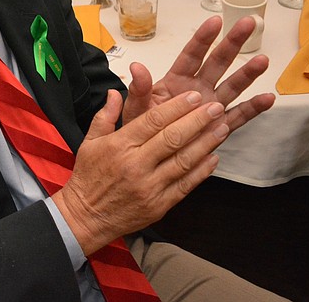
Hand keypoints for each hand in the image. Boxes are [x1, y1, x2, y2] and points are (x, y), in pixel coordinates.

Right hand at [55, 88, 228, 254]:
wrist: (86, 216)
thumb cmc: (89, 176)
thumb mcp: (89, 142)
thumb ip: (105, 115)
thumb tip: (114, 92)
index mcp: (119, 145)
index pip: (153, 120)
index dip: (176, 107)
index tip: (194, 97)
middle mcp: (136, 164)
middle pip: (172, 138)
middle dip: (197, 120)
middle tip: (215, 107)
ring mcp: (149, 186)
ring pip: (184, 161)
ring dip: (206, 143)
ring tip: (222, 128)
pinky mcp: (159, 205)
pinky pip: (186, 185)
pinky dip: (202, 171)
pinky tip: (214, 157)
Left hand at [122, 15, 274, 133]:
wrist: (149, 156)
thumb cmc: (140, 129)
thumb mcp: (136, 109)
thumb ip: (139, 89)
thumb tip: (135, 67)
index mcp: (175, 81)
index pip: (191, 56)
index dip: (203, 38)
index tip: (215, 21)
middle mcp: (197, 89)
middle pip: (217, 63)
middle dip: (232, 43)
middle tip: (248, 23)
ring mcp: (211, 106)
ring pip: (232, 85)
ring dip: (248, 73)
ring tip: (263, 59)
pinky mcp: (219, 126)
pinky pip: (239, 116)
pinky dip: (254, 108)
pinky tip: (268, 98)